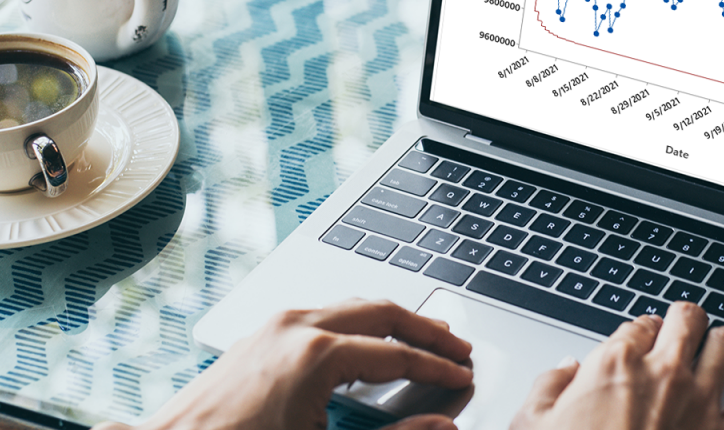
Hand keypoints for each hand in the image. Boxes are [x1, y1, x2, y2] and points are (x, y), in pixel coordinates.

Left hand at [98, 299, 472, 429]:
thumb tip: (441, 428)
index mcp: (318, 355)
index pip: (399, 354)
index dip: (438, 367)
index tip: (462, 377)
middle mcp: (298, 326)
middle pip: (383, 312)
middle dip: (426, 330)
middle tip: (458, 347)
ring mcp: (276, 325)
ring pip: (353, 306)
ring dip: (393, 322)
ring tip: (423, 340)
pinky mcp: (261, 333)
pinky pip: (324, 314)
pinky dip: (360, 324)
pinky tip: (370, 344)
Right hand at [510, 302, 723, 429]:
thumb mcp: (532, 423)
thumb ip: (548, 388)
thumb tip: (564, 371)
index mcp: (616, 364)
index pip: (638, 324)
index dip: (640, 331)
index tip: (640, 340)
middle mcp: (664, 373)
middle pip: (688, 319)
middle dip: (686, 320)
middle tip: (684, 328)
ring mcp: (700, 402)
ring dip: (723, 343)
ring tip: (721, 346)